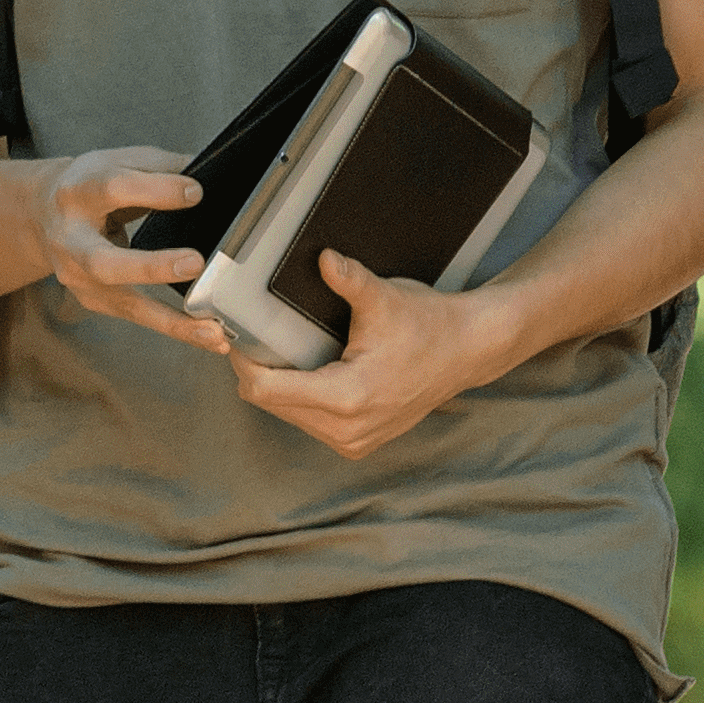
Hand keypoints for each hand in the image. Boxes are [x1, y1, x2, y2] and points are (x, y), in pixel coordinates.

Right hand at [23, 147, 224, 352]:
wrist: (42, 215)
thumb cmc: (91, 185)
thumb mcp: (118, 161)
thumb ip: (161, 166)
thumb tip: (210, 169)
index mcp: (78, 193)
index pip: (114, 189)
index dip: (156, 190)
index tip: (196, 193)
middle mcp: (71, 240)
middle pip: (105, 262)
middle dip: (151, 267)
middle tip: (195, 262)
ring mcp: (80, 278)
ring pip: (125, 303)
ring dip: (173, 321)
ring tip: (215, 332)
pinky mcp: (94, 301)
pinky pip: (139, 318)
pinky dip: (176, 328)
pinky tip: (211, 337)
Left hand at [234, 251, 531, 459]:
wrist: (468, 351)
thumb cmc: (428, 325)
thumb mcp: (385, 299)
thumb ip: (349, 280)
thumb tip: (323, 259)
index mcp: (346, 398)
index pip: (266, 390)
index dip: (243, 361)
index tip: (235, 334)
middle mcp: (347, 429)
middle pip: (270, 404)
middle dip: (258, 370)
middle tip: (254, 334)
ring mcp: (354, 441)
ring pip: (287, 415)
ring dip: (278, 386)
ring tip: (280, 349)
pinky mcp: (359, 443)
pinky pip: (309, 423)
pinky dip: (300, 397)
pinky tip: (307, 369)